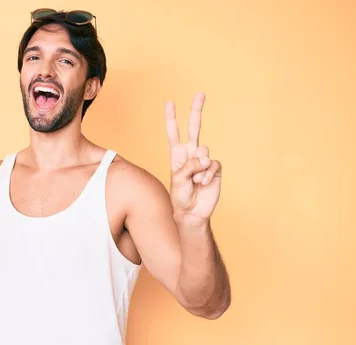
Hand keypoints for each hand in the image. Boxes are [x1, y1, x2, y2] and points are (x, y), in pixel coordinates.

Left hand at [165, 92, 221, 223]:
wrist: (192, 212)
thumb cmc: (180, 196)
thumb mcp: (178, 180)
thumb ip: (189, 166)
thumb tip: (204, 159)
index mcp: (177, 155)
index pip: (173, 133)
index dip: (171, 118)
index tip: (169, 103)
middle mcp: (190, 154)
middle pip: (194, 128)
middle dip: (196, 111)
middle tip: (200, 93)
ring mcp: (203, 160)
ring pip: (204, 150)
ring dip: (199, 167)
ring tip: (196, 180)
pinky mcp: (215, 169)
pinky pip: (213, 164)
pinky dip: (208, 175)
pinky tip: (204, 183)